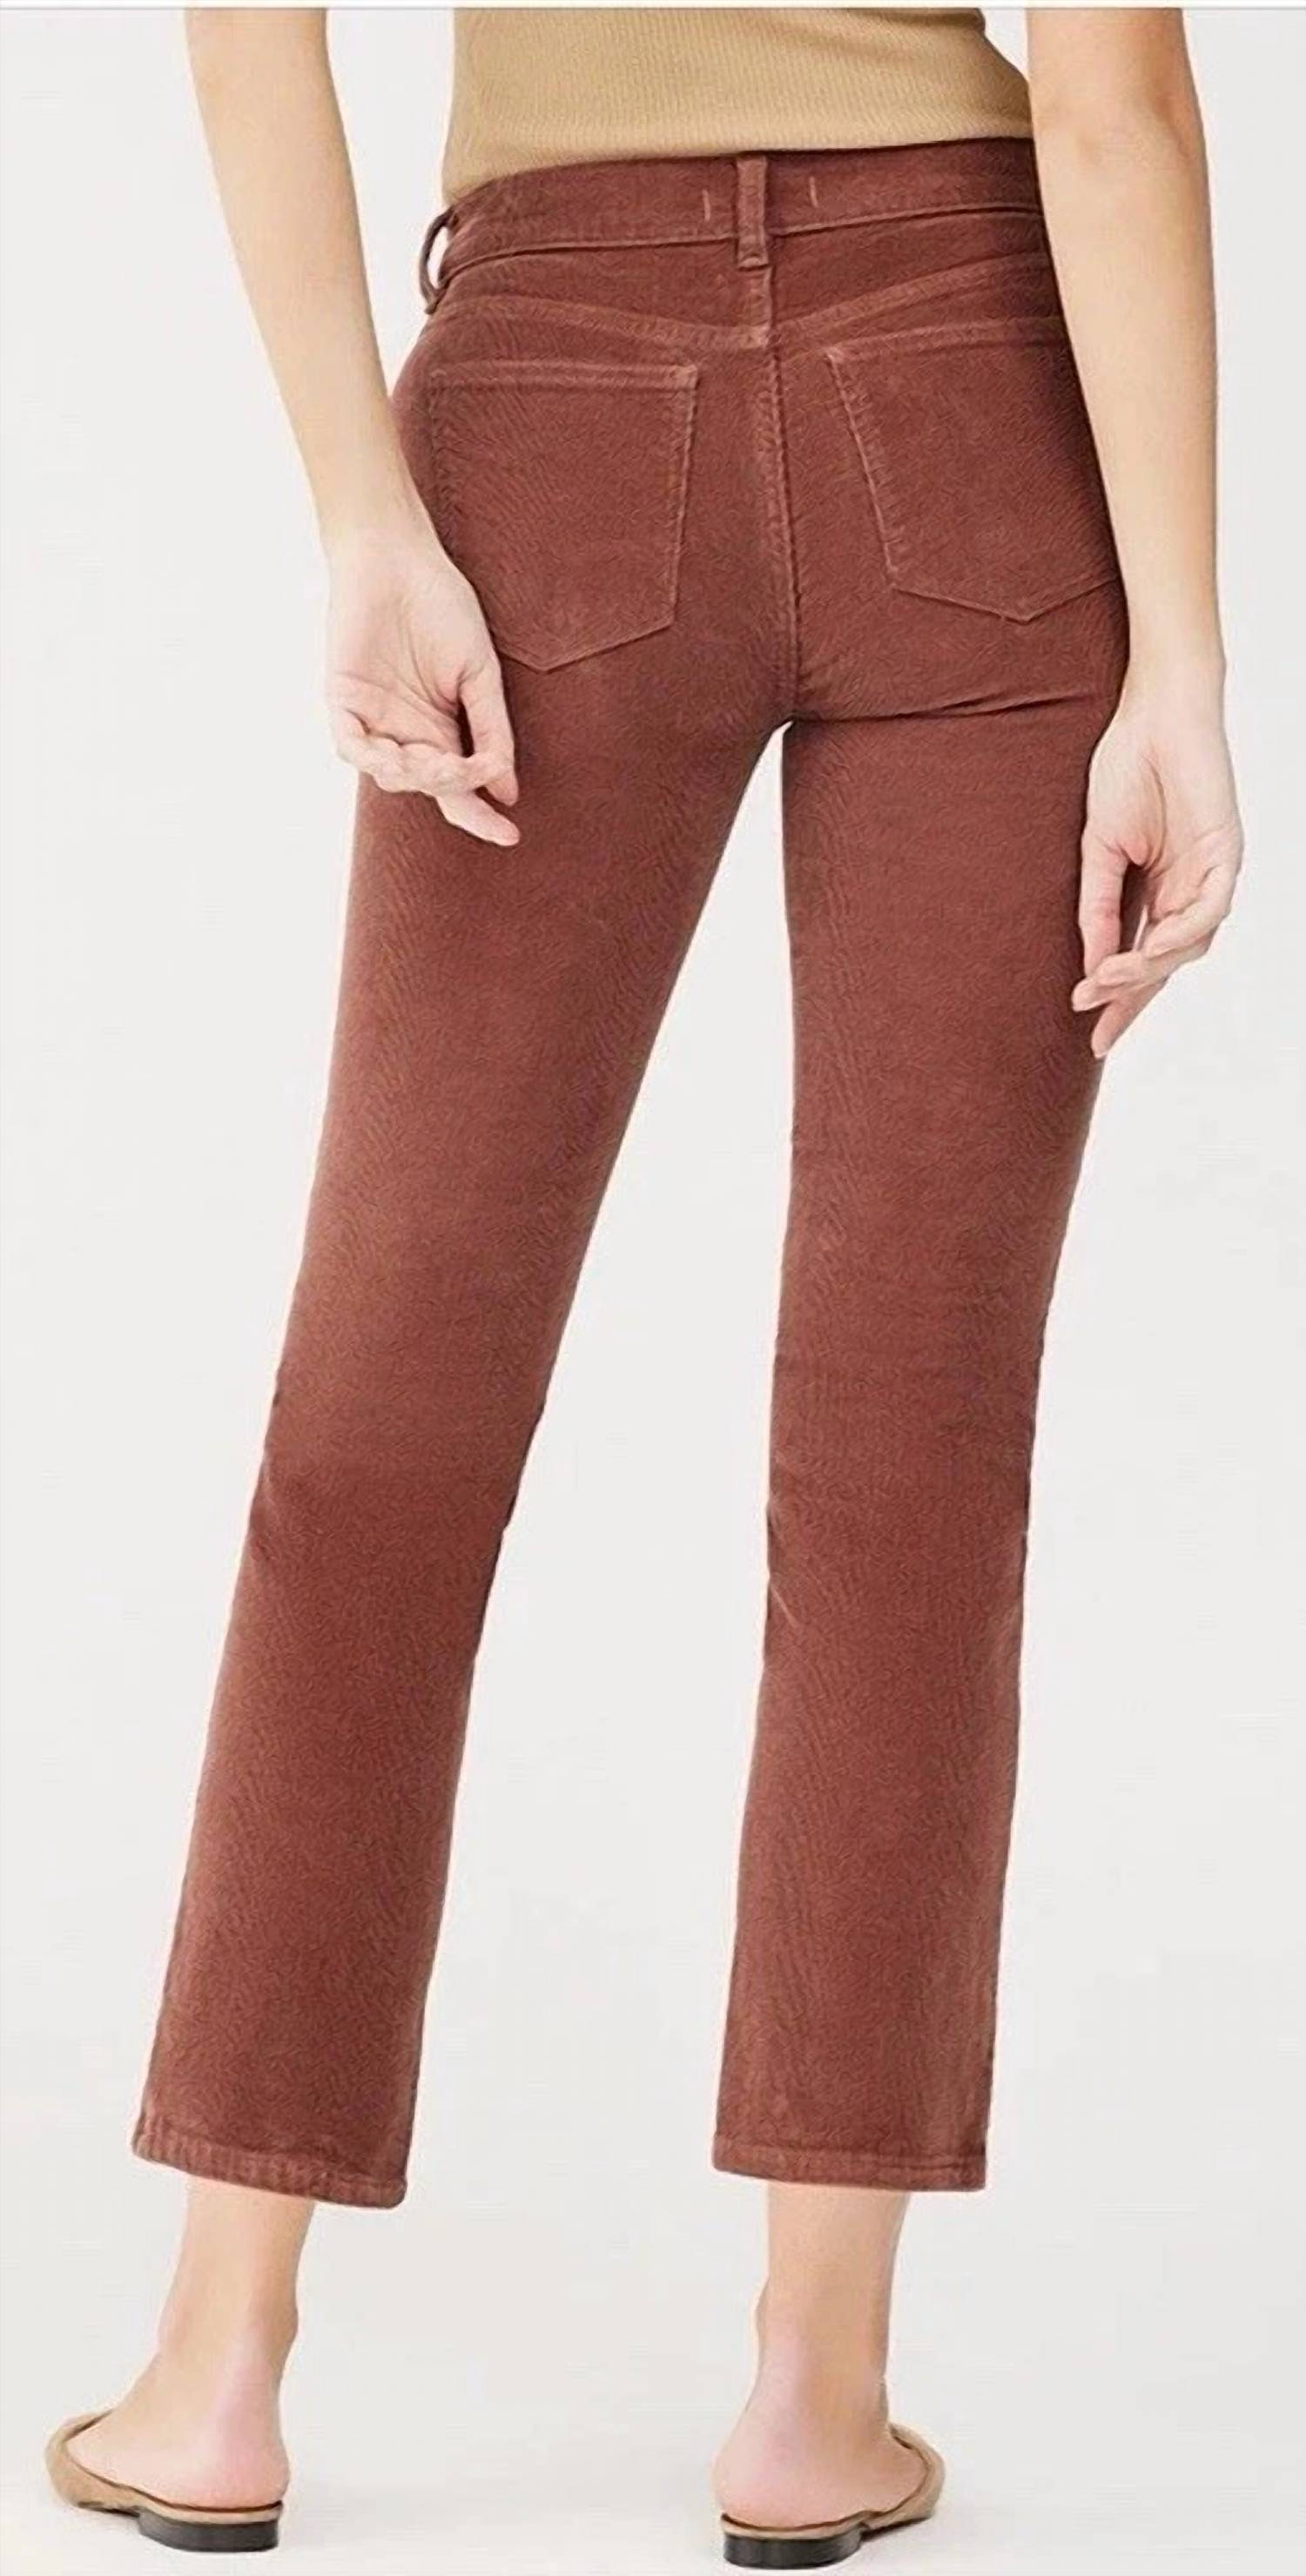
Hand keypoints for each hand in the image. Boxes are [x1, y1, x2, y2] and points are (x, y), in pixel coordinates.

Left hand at [326, 514, 518, 844]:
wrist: (397, 558)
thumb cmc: (443, 606)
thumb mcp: (479, 674)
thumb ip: (492, 731)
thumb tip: (506, 789)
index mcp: (440, 728)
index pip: (459, 788)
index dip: (481, 816)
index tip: (510, 835)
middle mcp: (406, 732)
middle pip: (428, 787)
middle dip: (450, 789)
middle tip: (463, 769)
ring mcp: (372, 719)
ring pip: (391, 775)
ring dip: (419, 776)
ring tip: (439, 758)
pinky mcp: (342, 700)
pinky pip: (352, 746)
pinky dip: (375, 759)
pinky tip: (400, 755)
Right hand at [1073, 677, 1242, 1056]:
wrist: (1152, 714)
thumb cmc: (1126, 770)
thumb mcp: (1100, 851)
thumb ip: (1099, 908)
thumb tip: (1092, 967)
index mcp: (1161, 890)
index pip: (1142, 959)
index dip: (1119, 1001)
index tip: (1091, 1039)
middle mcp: (1190, 890)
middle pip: (1167, 965)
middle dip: (1131, 1001)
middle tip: (1097, 1031)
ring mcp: (1211, 875)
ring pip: (1188, 946)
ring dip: (1146, 970)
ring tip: (1104, 982)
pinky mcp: (1226, 855)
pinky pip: (1207, 911)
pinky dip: (1177, 935)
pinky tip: (1145, 951)